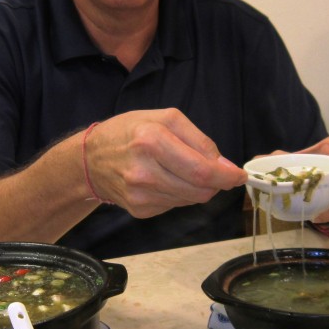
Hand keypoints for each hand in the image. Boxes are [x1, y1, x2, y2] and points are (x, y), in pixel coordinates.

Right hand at [84, 109, 246, 217]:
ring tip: (183, 171)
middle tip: (217, 173)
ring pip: (191, 199)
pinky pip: (175, 205)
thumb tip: (225, 166)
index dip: (227, 176)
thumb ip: (199, 140)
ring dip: (198, 188)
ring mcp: (141, 195)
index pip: (201, 170)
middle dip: (216, 183)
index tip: (239, 175)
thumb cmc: (129, 132)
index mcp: (152, 141)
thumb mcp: (164, 118)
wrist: (90, 159)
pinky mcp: (140, 210)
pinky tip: (166, 180)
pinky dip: (180, 194)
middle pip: (200, 189)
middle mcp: (145, 172)